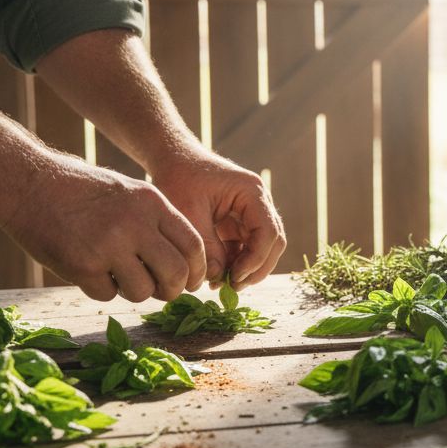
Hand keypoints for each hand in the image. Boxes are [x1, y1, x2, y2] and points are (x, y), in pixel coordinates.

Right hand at [2, 156, 206, 301]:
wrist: (29, 185)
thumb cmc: (80, 190)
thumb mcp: (129, 193)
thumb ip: (156, 222)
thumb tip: (183, 265)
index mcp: (152, 203)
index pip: (193, 245)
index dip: (197, 270)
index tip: (192, 281)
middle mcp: (135, 224)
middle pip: (176, 274)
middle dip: (172, 290)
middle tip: (162, 292)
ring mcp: (108, 246)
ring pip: (144, 291)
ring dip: (135, 292)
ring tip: (120, 277)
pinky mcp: (82, 266)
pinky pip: (107, 295)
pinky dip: (102, 290)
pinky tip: (91, 271)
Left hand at [150, 151, 286, 289]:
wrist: (173, 161)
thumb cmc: (180, 179)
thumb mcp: (189, 213)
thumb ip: (207, 246)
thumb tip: (220, 278)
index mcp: (252, 193)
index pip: (268, 232)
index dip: (255, 259)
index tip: (234, 277)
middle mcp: (259, 202)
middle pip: (273, 242)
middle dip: (257, 268)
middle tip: (234, 287)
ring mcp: (252, 213)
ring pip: (263, 248)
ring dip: (248, 268)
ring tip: (223, 284)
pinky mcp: (240, 222)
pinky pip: (247, 247)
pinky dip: (237, 263)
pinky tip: (218, 275)